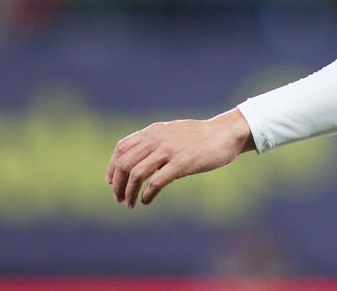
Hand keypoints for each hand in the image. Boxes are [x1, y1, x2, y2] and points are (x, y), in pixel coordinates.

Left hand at [105, 109, 253, 207]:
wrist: (225, 134)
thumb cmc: (200, 136)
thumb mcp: (172, 132)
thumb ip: (155, 141)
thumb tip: (139, 157)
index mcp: (153, 131)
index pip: (121, 148)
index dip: (112, 167)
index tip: (111, 182)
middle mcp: (157, 139)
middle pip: (124, 163)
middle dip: (117, 184)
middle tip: (118, 198)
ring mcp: (169, 151)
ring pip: (136, 174)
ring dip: (129, 193)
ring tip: (129, 204)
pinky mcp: (181, 164)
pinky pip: (155, 182)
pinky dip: (147, 194)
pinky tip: (147, 201)